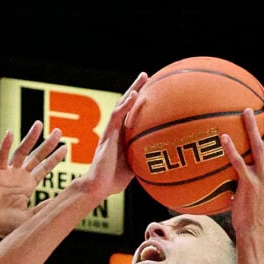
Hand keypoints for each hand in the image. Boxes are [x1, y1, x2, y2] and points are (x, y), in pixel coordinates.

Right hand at [0, 122, 72, 237]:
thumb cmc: (5, 226)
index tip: (65, 147)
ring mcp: (7, 174)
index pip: (43, 168)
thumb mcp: (30, 217)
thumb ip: (43, 209)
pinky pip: (1, 157)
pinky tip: (10, 133)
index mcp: (27, 185)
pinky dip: (5, 145)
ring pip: (21, 152)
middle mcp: (18, 176)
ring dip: (30, 138)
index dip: (54, 158)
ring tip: (38, 124)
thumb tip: (59, 202)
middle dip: (47, 144)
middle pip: (36, 156)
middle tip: (58, 131)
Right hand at [83, 72, 149, 200]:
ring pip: (121, 106)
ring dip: (132, 91)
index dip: (140, 103)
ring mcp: (111, 132)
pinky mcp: (107, 136)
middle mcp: (116, 131)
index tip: (152, 90)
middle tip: (146, 75)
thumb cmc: (114, 181)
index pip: (131, 115)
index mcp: (122, 137)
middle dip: (135, 89)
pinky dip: (125, 105)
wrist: (98, 187)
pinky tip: (134, 96)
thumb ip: (144, 157)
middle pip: (126, 105)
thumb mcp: (136, 166)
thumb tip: (165, 157)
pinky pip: (116, 117)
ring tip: (142, 78)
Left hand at [226, 102, 263, 245]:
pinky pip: (238, 162)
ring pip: (259, 146)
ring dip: (252, 127)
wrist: (256, 231)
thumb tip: (258, 169)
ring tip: (246, 111)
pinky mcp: (249, 184)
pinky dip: (230, 149)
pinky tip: (223, 138)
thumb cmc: (259, 215)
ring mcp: (263, 178)